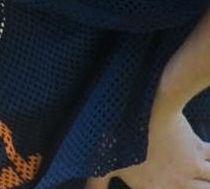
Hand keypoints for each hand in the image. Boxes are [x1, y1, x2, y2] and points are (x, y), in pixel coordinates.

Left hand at [85, 106, 209, 188]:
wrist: (143, 114)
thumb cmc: (118, 138)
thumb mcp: (102, 164)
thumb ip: (97, 183)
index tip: (176, 184)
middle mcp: (177, 183)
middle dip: (201, 188)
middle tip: (198, 183)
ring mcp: (190, 167)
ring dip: (209, 178)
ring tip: (206, 175)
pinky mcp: (198, 149)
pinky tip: (209, 158)